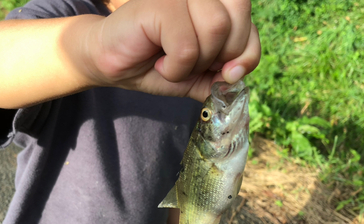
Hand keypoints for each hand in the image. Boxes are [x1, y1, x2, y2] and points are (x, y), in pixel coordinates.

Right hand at [85, 0, 260, 101]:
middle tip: (189, 63)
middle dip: (218, 58)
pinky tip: (159, 63)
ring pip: (215, 30)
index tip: (225, 73)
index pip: (251, 25)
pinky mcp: (161, 4)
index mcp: (216, 3)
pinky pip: (187, 45)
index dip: (246, 54)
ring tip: (171, 62)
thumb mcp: (199, 76)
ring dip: (194, 63)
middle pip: (237, 23)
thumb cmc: (154, 64)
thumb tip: (237, 75)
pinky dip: (175, 68)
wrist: (112, 64)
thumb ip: (225, 75)